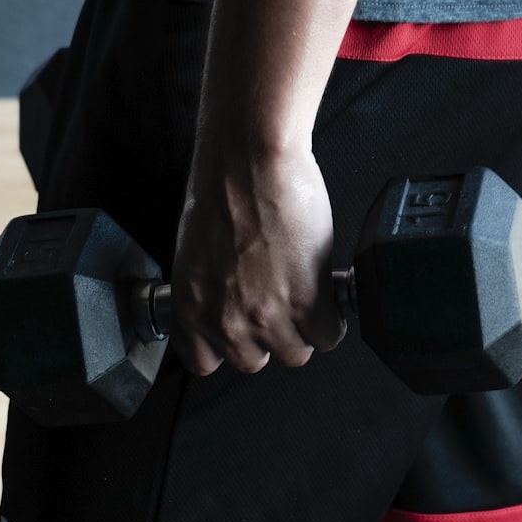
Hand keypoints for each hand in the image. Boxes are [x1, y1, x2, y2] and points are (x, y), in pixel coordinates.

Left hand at [170, 140, 346, 375]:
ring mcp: (266, 315)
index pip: (202, 361)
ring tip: (303, 294)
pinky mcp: (307, 302)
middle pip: (254, 361)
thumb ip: (210, 291)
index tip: (238, 331)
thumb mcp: (197, 253)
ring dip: (303, 328)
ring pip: (295, 353)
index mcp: (189, 305)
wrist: (252, 159)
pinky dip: (332, 319)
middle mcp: (223, 319)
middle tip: (277, 303)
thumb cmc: (222, 189)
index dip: (226, 347)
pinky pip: (327, 336)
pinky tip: (325, 292)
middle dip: (267, 336)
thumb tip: (230, 305)